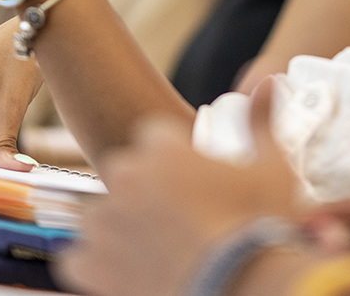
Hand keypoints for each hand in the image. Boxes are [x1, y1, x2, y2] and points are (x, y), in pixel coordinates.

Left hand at [58, 79, 301, 295]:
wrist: (241, 289)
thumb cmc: (257, 230)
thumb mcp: (272, 167)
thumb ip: (260, 117)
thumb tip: (265, 75)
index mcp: (163, 150)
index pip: (154, 136)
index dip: (175, 157)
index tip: (193, 180)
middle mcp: (126, 179)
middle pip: (125, 173)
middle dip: (145, 190)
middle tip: (178, 218)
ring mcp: (104, 224)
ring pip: (100, 214)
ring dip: (120, 225)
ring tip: (155, 247)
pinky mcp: (90, 266)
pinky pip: (77, 257)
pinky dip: (96, 265)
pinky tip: (127, 271)